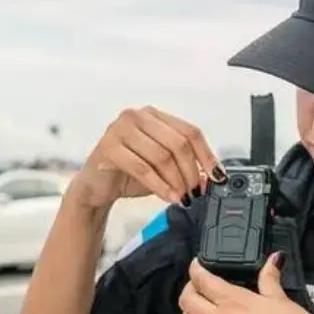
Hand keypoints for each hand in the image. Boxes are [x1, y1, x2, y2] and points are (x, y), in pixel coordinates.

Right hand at [70, 106, 224, 207]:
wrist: (96, 187)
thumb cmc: (129, 174)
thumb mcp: (163, 171)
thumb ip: (185, 169)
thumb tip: (210, 178)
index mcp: (155, 116)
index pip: (190, 131)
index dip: (206, 155)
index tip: (217, 175)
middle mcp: (138, 116)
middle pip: (179, 143)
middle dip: (192, 171)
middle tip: (196, 192)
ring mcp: (121, 128)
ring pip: (162, 156)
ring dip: (177, 181)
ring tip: (183, 197)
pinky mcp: (109, 146)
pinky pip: (142, 167)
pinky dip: (159, 185)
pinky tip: (168, 197)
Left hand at [178, 254, 313, 313]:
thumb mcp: (283, 300)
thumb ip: (270, 278)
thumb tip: (273, 259)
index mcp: (235, 302)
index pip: (202, 280)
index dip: (196, 269)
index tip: (198, 266)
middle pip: (187, 302)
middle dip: (190, 290)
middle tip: (198, 287)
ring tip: (200, 313)